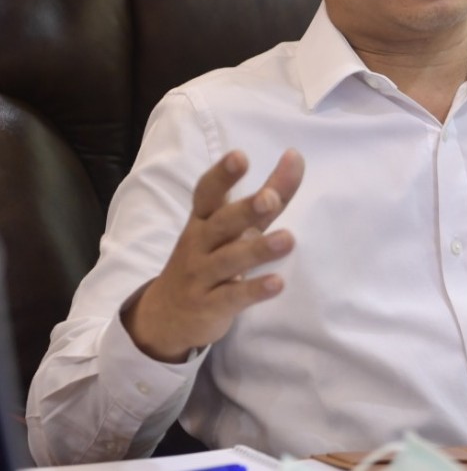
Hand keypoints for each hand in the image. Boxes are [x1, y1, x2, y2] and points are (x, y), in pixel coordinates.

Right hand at [122, 149, 303, 361]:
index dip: (222, 175)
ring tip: (288, 239)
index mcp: (204, 220)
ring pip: (229, 261)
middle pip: (221, 224)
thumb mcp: (238, 225)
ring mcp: (202, 276)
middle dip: (244, 210)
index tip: (240, 156)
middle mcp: (199, 244)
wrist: (165, 316)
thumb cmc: (210, 257)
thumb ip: (269, 192)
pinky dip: (254, 290)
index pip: (208, 194)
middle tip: (269, 198)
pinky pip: (232, 297)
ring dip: (258, 250)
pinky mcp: (210, 306)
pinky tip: (278, 284)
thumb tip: (295, 156)